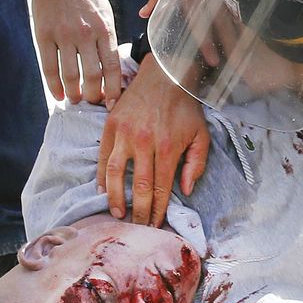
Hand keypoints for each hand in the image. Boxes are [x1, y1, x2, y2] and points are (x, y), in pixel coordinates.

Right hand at [31, 0, 120, 106]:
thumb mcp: (106, 13)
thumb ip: (107, 39)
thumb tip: (111, 68)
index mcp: (105, 30)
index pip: (112, 68)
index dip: (113, 90)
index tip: (112, 103)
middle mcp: (85, 34)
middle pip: (92, 76)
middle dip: (93, 95)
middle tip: (92, 102)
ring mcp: (63, 34)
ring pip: (70, 75)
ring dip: (74, 93)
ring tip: (75, 100)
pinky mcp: (43, 34)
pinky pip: (49, 66)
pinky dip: (53, 85)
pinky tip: (58, 95)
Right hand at [97, 55, 209, 225]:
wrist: (166, 75)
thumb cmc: (186, 108)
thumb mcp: (201, 135)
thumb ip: (196, 164)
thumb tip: (185, 191)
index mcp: (168, 148)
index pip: (160, 188)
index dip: (157, 209)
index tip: (155, 224)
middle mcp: (144, 142)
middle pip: (139, 186)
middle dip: (138, 211)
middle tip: (137, 226)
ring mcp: (124, 133)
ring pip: (115, 174)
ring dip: (114, 197)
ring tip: (117, 213)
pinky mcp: (111, 125)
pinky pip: (103, 155)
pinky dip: (101, 175)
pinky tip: (102, 189)